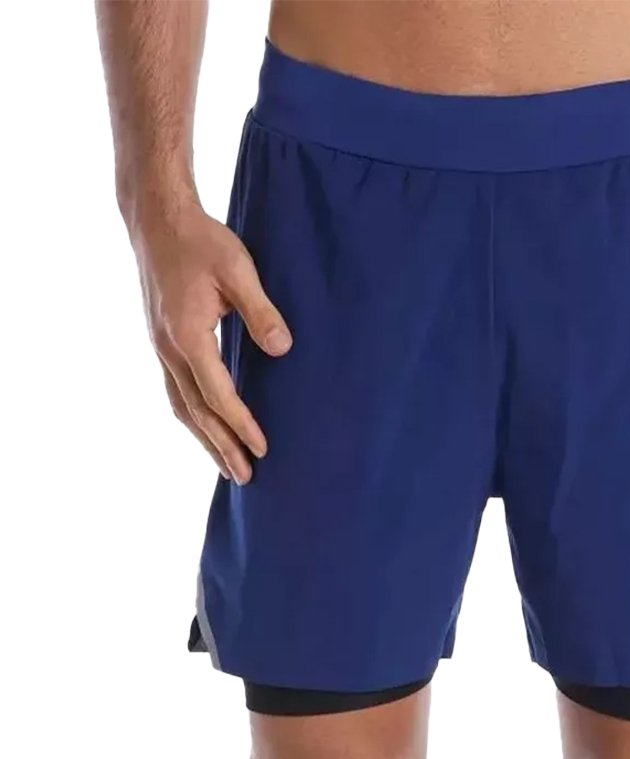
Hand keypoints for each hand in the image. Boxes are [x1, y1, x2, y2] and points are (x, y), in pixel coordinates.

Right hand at [133, 202, 291, 483]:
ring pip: (181, 406)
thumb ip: (261, 311)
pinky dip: (192, 417)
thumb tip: (283, 349)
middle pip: (195, 412)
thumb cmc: (201, 241)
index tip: (262, 448)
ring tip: (226, 466)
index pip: (217, 394)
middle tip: (245, 477)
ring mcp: (160, 348)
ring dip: (204, 439)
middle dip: (220, 447)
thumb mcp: (238, 270)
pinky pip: (176, 391)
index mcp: (187, 336)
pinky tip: (206, 427)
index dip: (240, 424)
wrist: (157, 220)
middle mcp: (167, 349)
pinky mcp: (162, 342)